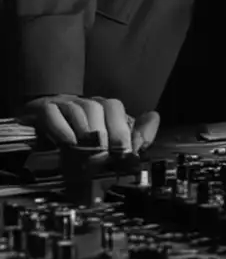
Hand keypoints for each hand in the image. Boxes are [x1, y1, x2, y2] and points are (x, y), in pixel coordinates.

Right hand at [23, 94, 158, 155]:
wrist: (38, 130)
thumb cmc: (76, 138)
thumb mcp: (107, 140)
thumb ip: (134, 133)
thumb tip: (154, 117)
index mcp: (101, 108)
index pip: (116, 109)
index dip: (123, 130)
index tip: (127, 151)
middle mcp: (84, 103)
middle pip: (102, 107)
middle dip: (109, 132)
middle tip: (110, 155)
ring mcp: (62, 105)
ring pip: (81, 109)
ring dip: (88, 133)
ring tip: (92, 153)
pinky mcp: (41, 111)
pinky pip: (52, 114)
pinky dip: (62, 129)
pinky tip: (69, 143)